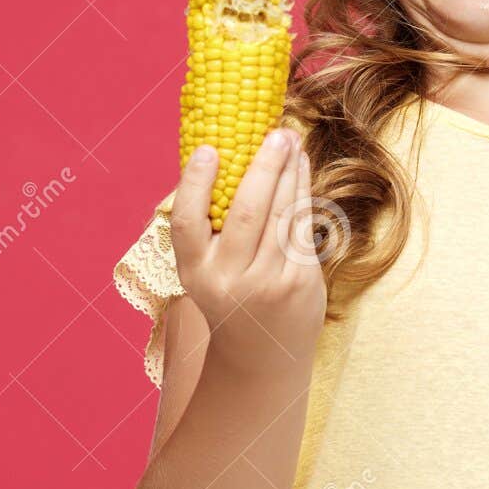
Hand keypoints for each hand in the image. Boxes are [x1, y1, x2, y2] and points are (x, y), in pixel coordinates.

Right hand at [167, 128, 327, 371]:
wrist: (261, 354)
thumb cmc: (230, 296)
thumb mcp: (206, 269)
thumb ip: (209, 225)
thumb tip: (225, 154)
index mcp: (194, 272)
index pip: (186, 222)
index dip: (194, 183)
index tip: (208, 149)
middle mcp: (227, 280)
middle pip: (247, 211)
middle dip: (264, 166)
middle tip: (275, 133)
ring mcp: (267, 284)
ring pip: (281, 215)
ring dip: (289, 172)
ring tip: (291, 142)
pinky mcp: (299, 283)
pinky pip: (301, 228)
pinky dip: (302, 192)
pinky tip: (302, 169)